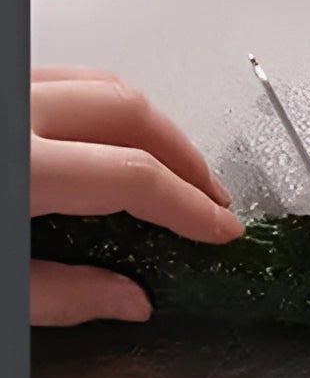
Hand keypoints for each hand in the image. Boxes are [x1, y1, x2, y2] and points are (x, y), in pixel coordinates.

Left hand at [31, 68, 242, 324]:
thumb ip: (58, 294)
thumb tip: (129, 300)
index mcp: (22, 167)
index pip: (132, 176)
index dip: (187, 206)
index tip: (220, 229)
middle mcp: (18, 113)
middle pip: (131, 113)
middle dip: (184, 156)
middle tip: (210, 197)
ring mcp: (11, 89)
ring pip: (104, 83)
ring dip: (151, 124)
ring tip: (173, 165)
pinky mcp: (6, 84)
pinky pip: (70, 78)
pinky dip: (106, 104)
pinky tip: (113, 139)